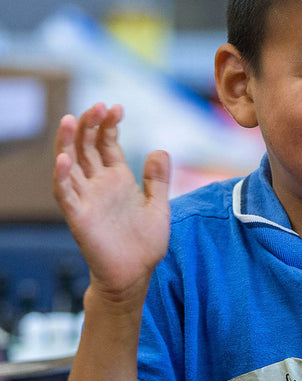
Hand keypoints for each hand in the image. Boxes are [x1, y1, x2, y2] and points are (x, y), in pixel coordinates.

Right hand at [53, 103, 170, 301]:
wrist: (136, 274)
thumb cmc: (144, 243)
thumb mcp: (158, 206)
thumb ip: (158, 180)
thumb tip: (161, 150)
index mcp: (117, 179)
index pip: (106, 144)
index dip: (108, 125)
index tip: (116, 107)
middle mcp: (98, 185)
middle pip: (86, 147)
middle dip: (90, 125)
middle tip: (98, 106)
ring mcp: (86, 199)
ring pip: (70, 164)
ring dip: (68, 142)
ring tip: (72, 120)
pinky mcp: (78, 217)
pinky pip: (65, 194)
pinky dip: (62, 177)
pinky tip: (64, 160)